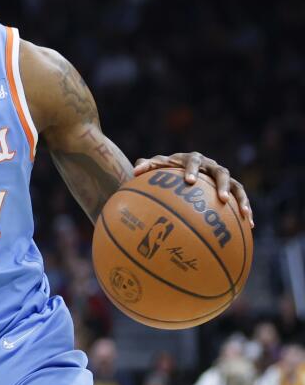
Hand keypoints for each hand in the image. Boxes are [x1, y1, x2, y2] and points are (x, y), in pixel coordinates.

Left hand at [134, 152, 253, 227]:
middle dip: (221, 185)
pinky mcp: (230, 188)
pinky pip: (240, 198)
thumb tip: (134, 172)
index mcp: (192, 160)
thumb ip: (146, 167)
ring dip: (240, 199)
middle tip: (221, 199)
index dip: (193, 170)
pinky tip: (249, 225)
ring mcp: (222, 177)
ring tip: (242, 213)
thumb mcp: (154, 168)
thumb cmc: (164, 171)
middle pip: (220, 172)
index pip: (193, 162)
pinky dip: (245, 210)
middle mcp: (210, 166)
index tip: (189, 182)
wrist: (178, 173)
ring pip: (236, 185)